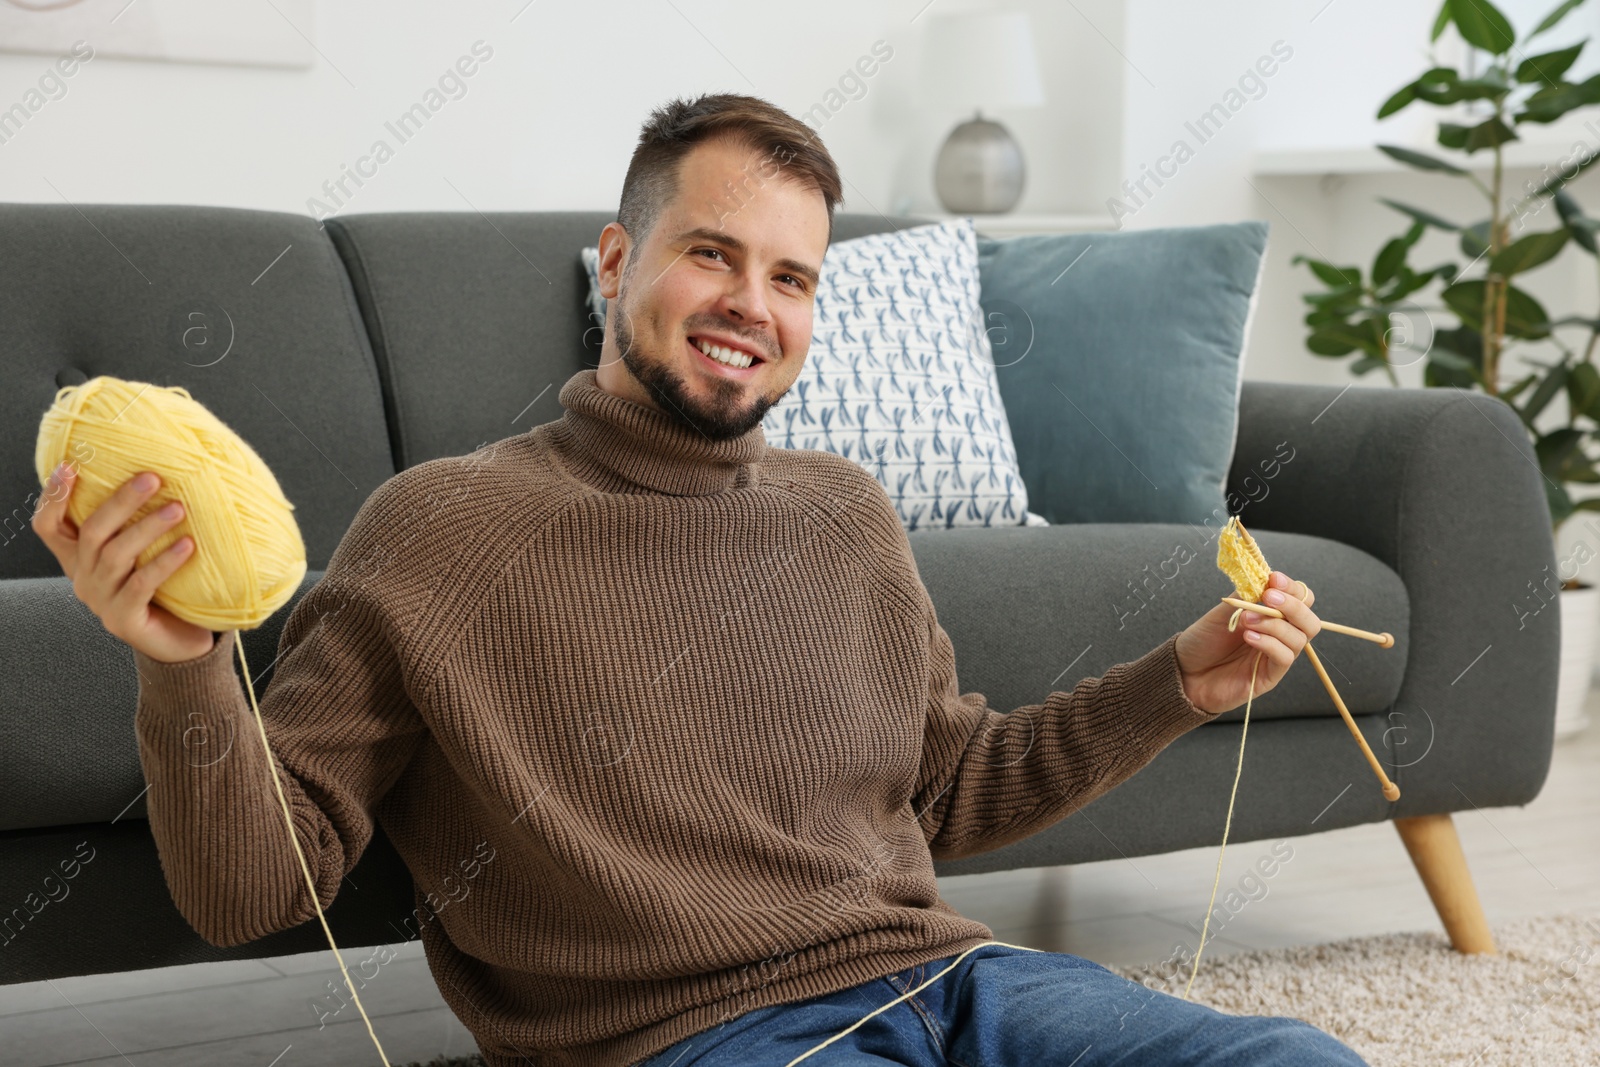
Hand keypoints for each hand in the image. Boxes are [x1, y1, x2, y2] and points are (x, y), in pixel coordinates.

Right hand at [31, 462, 215, 664]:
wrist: (177, 644)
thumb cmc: (163, 590)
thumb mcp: (142, 554)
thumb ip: (136, 524)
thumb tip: (162, 472)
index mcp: (78, 559)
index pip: (48, 527)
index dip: (53, 497)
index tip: (70, 466)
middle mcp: (83, 578)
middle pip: (91, 532)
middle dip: (121, 502)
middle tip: (152, 478)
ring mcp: (100, 600)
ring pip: (116, 555)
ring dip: (148, 528)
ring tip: (179, 509)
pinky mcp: (123, 620)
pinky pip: (141, 584)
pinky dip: (164, 562)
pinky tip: (188, 546)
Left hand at [1174, 571, 1319, 714]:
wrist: (1186, 670)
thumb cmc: (1204, 641)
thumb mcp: (1223, 611)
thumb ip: (1246, 596)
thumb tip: (1264, 579)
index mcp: (1272, 617)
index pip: (1301, 601)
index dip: (1292, 589)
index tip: (1274, 579)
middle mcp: (1280, 637)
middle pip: (1309, 621)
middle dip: (1293, 606)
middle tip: (1268, 597)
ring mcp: (1276, 657)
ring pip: (1299, 638)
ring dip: (1274, 623)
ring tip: (1246, 619)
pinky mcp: (1270, 676)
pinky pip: (1284, 657)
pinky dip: (1269, 643)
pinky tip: (1249, 636)